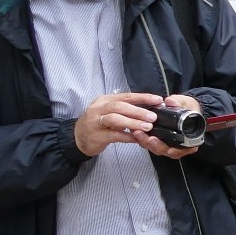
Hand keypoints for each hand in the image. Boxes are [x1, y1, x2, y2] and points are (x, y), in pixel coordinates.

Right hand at [75, 92, 201, 158]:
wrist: (77, 137)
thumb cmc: (98, 124)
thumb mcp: (110, 112)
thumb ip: (126, 110)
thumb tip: (150, 110)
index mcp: (105, 100)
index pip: (126, 96)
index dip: (143, 98)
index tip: (158, 100)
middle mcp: (99, 108)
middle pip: (120, 106)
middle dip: (138, 111)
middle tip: (153, 117)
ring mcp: (95, 122)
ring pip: (115, 119)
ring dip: (133, 122)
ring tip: (147, 127)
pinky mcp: (96, 136)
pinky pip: (113, 135)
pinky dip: (127, 136)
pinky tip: (137, 138)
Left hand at [135, 94, 204, 159]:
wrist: (183, 106)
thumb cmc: (187, 107)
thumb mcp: (186, 102)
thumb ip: (179, 102)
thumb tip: (171, 101)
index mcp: (188, 138)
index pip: (184, 149)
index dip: (177, 151)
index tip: (170, 150)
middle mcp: (177, 143)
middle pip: (166, 150)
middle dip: (156, 146)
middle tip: (149, 139)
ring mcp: (165, 142)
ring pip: (155, 148)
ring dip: (146, 143)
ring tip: (138, 134)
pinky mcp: (156, 139)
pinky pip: (148, 143)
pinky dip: (141, 139)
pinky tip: (135, 133)